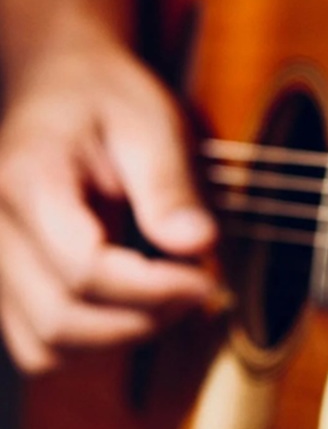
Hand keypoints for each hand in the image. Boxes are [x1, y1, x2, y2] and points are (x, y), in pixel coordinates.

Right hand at [0, 30, 217, 372]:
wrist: (61, 83)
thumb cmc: (109, 98)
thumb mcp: (153, 123)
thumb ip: (171, 186)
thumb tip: (197, 245)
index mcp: (28, 180)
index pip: (83, 268)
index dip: (153, 289)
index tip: (206, 280)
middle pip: (60, 318)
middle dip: (143, 318)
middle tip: (198, 289)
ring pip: (44, 344)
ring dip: (118, 337)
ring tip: (169, 296)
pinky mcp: (4, 284)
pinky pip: (38, 343)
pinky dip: (91, 341)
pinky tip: (135, 305)